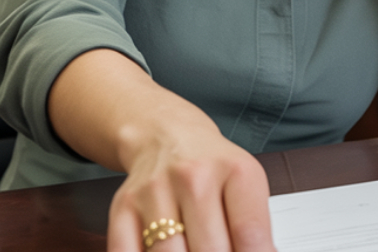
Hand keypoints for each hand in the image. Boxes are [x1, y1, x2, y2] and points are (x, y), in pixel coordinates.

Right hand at [105, 129, 275, 251]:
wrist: (166, 136)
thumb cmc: (213, 166)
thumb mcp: (247, 183)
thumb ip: (254, 225)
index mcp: (234, 170)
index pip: (248, 232)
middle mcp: (193, 177)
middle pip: (211, 249)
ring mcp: (155, 192)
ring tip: (195, 250)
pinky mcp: (123, 207)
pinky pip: (128, 251)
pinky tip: (161, 251)